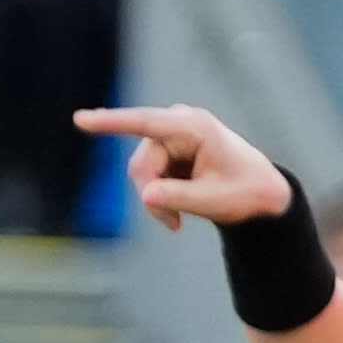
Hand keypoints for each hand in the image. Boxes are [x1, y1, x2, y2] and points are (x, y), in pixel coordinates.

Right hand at [76, 101, 292, 230]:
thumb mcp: (214, 202)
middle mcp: (179, 123)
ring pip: (141, 172)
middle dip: (151, 195)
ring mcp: (171, 134)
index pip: (147, 124)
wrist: (260, 192)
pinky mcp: (167, 148)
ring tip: (178, 219)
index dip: (113, 123)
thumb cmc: (244, 192)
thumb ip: (178, 198)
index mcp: (194, 128)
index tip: (81, 120)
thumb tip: (146, 195)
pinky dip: (159, 195)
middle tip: (173, 223)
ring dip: (155, 199)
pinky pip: (148, 175)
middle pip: (142, 163)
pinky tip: (179, 206)